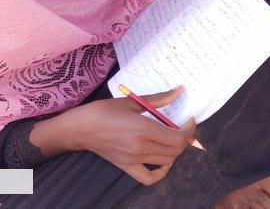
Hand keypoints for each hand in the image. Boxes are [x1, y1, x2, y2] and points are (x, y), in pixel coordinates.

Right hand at [67, 87, 194, 185]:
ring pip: (167, 161)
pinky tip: (163, 160)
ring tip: (172, 138)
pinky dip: (161, 172)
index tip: (189, 119)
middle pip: (176, 150)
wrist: (80, 128)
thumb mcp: (132, 101)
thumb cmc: (104, 111)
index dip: (189, 130)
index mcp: (143, 129)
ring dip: (175, 151)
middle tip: (182, 126)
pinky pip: (149, 178)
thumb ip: (158, 98)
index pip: (178, 138)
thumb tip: (179, 90)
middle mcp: (141, 147)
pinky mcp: (127, 167)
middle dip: (184, 138)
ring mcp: (134, 160)